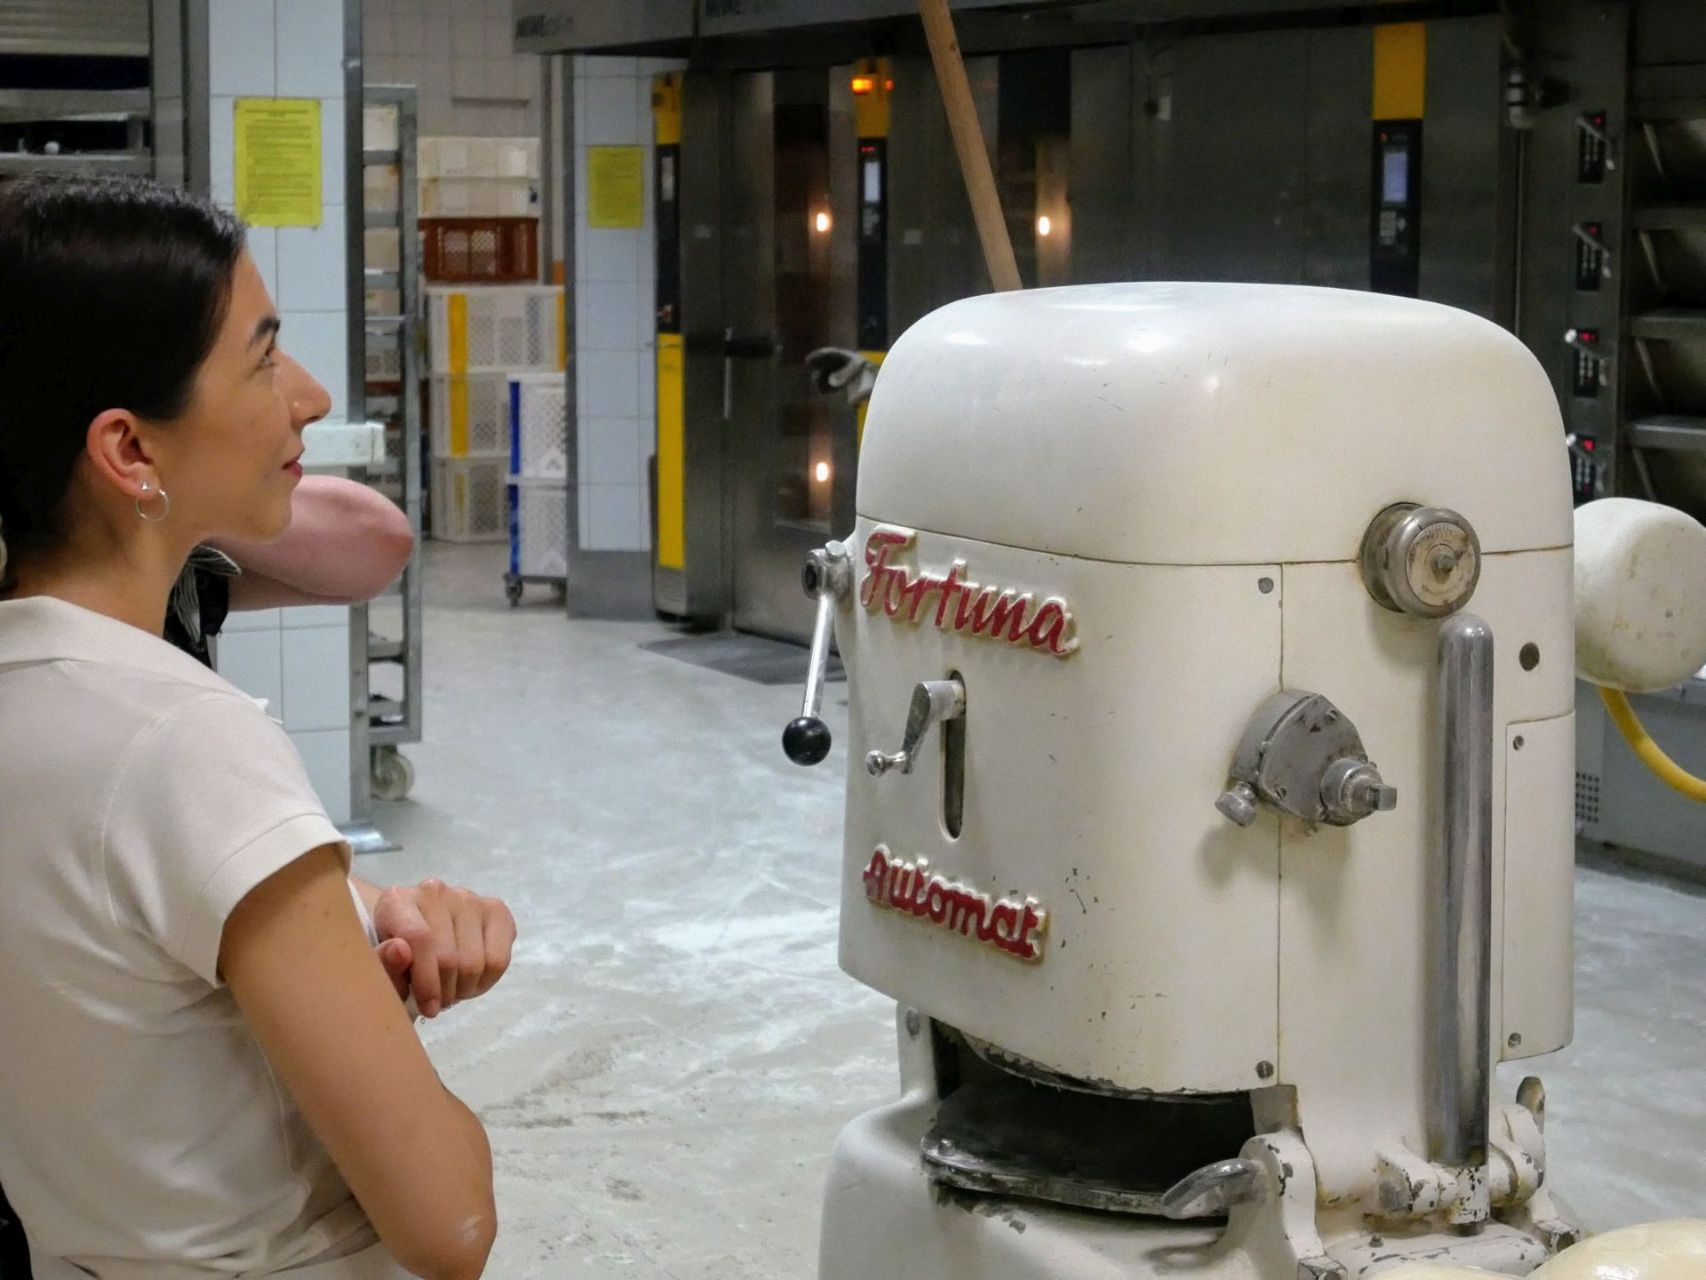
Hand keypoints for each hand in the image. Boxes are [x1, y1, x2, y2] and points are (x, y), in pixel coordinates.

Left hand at [370, 879, 515, 1017]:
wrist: (415, 936)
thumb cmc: (393, 957)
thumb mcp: (377, 968)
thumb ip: (382, 963)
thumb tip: (400, 951)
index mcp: (397, 901)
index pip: (420, 939)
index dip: (426, 981)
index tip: (428, 1009)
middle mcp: (435, 891)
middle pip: (450, 957)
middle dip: (445, 992)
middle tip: (436, 1002)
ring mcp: (468, 898)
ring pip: (476, 962)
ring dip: (464, 989)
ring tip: (450, 990)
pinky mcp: (495, 909)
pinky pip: (500, 959)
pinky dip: (486, 981)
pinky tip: (469, 981)